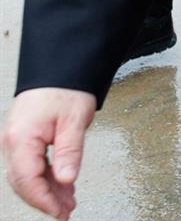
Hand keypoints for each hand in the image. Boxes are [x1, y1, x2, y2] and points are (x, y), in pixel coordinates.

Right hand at [4, 88, 95, 218]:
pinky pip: (32, 165)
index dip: (43, 199)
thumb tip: (67, 179)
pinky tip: (62, 185)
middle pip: (24, 181)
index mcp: (21, 138)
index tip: (59, 212)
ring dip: (47, 190)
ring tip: (68, 202)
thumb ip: (69, 151)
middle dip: (45, 199)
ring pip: (27, 175)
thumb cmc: (66, 88)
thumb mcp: (75, 120)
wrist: (60, 68)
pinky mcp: (23, 139)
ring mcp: (16, 141)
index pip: (27, 179)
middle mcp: (12, 141)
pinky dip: (47, 176)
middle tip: (65, 212)